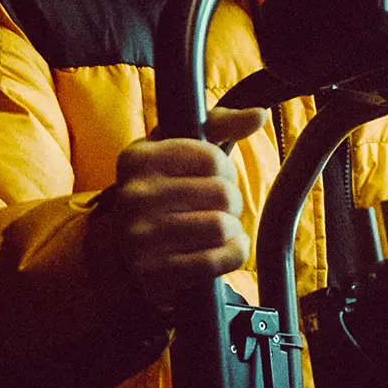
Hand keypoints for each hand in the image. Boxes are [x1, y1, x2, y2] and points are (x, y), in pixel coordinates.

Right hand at [89, 108, 269, 315]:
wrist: (128, 248)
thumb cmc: (165, 189)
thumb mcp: (180, 149)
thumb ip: (219, 124)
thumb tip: (258, 114)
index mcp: (138, 159)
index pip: (212, 158)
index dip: (225, 170)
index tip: (213, 178)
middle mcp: (133, 196)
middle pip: (223, 193)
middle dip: (231, 201)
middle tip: (216, 207)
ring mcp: (140, 237)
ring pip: (222, 227)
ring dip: (232, 229)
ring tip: (217, 227)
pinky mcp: (153, 273)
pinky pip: (217, 260)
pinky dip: (233, 254)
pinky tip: (224, 248)